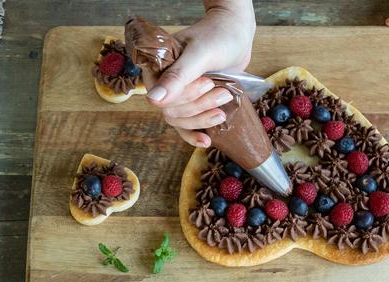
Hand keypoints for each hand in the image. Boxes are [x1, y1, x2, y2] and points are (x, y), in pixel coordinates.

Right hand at [146, 1, 255, 147]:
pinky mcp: (193, 102)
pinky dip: (196, 134)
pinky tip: (206, 141)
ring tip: (223, 107)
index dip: (184, 97)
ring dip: (203, 118)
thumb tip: (153, 100)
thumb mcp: (199, 54)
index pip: (161, 97)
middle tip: (222, 92)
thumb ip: (178, 76)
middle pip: (172, 111)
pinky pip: (188, 124)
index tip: (207, 83)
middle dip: (199, 107)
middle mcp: (164, 84)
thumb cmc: (217, 36)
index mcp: (157, 68)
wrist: (236, 33)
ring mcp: (178, 94)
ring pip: (181, 121)